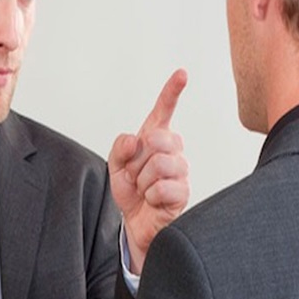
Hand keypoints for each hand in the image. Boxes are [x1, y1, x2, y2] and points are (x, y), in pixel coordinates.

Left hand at [108, 68, 189, 273]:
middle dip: (136, 160)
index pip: (164, 112)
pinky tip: (153, 201)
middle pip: (157, 139)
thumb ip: (119, 148)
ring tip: (144, 190)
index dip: (172, 92)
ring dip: (142, 181)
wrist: (136, 224)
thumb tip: (135, 140)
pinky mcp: (183, 192)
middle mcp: (173, 151)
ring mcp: (180, 171)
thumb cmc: (131, 194)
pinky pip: (161, 187)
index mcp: (155, 140)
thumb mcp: (115, 168)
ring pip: (158, 163)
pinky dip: (150, 196)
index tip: (182, 74)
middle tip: (135, 176)